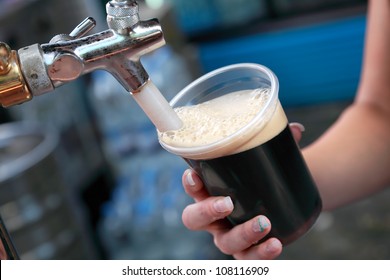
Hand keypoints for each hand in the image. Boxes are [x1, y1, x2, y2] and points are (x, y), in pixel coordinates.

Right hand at [181, 123, 303, 259]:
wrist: (283, 201)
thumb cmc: (263, 178)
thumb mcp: (266, 161)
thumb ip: (277, 145)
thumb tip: (295, 129)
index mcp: (210, 190)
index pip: (192, 188)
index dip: (189, 184)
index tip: (194, 176)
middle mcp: (214, 216)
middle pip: (194, 219)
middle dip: (206, 211)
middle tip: (226, 203)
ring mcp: (229, 235)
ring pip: (224, 242)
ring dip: (242, 233)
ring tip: (263, 222)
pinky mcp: (248, 250)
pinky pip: (249, 258)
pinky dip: (261, 253)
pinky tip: (275, 243)